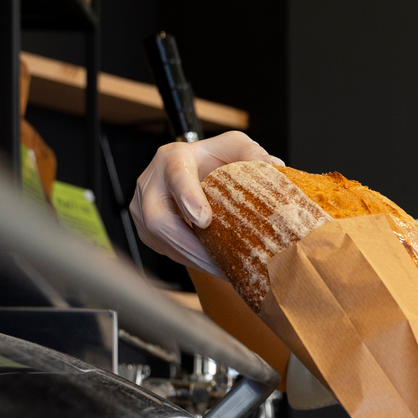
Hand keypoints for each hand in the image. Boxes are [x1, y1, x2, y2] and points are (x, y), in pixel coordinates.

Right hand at [131, 130, 283, 273]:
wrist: (192, 167)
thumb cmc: (212, 157)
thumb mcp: (234, 146)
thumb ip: (252, 154)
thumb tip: (275, 167)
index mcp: (172, 158)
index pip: (176, 177)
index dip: (188, 199)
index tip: (205, 221)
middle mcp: (151, 182)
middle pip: (159, 220)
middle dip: (191, 246)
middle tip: (221, 263)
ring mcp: (142, 207)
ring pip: (161, 240)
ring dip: (193, 259)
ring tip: (225, 271)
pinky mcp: (146, 228)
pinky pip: (164, 249)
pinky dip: (190, 260)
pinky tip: (214, 267)